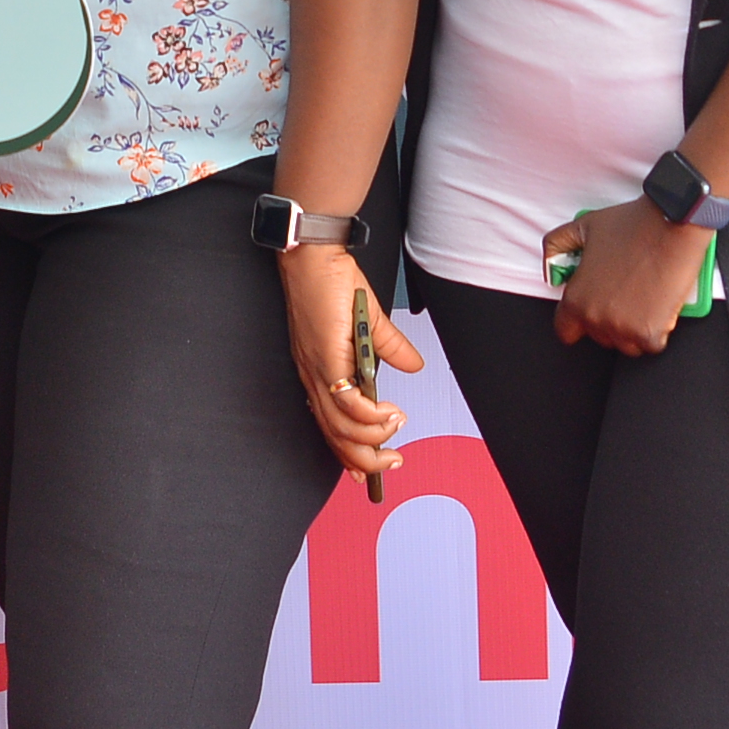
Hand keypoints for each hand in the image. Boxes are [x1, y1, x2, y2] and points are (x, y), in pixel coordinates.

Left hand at [281, 241, 412, 474]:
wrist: (314, 256)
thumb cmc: (331, 283)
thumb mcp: (368, 321)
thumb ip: (392, 347)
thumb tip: (414, 365)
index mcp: (319, 372)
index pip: (330, 426)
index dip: (348, 453)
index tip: (367, 471)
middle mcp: (314, 377)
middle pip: (335, 437)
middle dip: (366, 460)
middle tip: (391, 462)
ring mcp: (318, 370)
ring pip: (342, 427)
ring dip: (374, 439)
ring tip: (396, 430)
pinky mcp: (326, 359)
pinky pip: (348, 403)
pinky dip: (371, 417)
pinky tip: (388, 414)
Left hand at [549, 199, 714, 355]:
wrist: (670, 225)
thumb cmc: (631, 225)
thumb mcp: (582, 227)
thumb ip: (557, 244)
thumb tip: (551, 266)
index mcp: (576, 299)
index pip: (565, 331)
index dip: (577, 322)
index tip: (589, 314)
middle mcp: (596, 318)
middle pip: (600, 337)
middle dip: (610, 322)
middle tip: (624, 296)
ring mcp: (624, 328)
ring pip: (626, 345)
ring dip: (634, 329)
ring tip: (642, 300)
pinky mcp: (650, 333)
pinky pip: (651, 344)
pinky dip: (658, 330)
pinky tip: (659, 306)